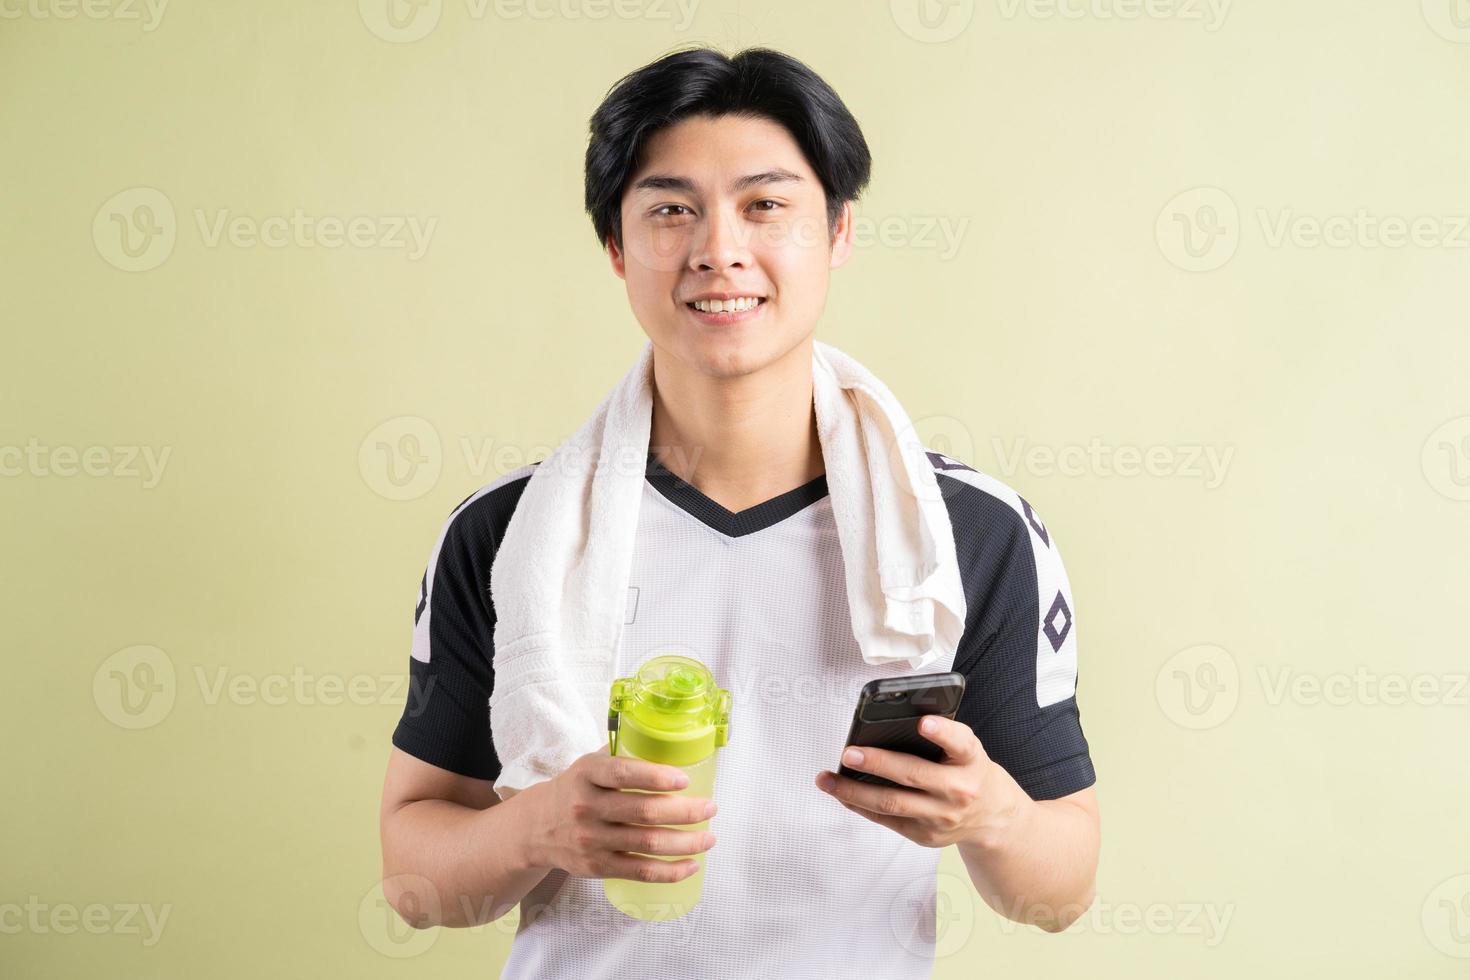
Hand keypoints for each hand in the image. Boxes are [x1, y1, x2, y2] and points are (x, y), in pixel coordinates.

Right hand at [522, 744, 717, 883]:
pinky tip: (691, 864)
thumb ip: (623, 755)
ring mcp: (592, 840)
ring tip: (709, 837)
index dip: (656, 776)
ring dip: (686, 842)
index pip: (623, 773)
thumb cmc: (575, 789)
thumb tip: (670, 744)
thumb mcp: (589, 764)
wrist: (535, 827)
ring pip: (647, 844)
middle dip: (685, 811)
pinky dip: (670, 871)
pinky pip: (640, 872)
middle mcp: (587, 807)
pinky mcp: (597, 867)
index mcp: (587, 774)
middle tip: (710, 808)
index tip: (685, 778)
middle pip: (644, 812)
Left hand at [814, 715, 1021, 848]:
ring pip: (891, 804)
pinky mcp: (924, 835)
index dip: (942, 732)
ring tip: (826, 779)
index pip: (961, 743)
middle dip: (877, 764)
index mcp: (971, 760)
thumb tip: (888, 722)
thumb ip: (939, 736)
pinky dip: (859, 805)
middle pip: (914, 775)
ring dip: (853, 791)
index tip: (923, 723)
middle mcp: (959, 790)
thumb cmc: (968, 770)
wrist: (992, 817)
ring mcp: (941, 817)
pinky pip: (886, 819)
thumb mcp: (966, 749)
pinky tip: (840, 793)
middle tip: (849, 753)